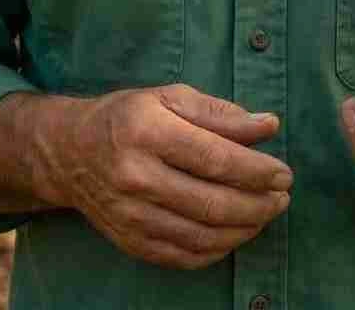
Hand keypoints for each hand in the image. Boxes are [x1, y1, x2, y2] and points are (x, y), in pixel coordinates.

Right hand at [34, 84, 291, 269]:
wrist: (69, 152)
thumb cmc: (128, 116)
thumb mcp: (170, 97)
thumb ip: (221, 113)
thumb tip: (269, 126)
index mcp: (147, 131)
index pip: (214, 158)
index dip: (256, 170)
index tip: (284, 173)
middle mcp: (135, 177)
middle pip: (211, 202)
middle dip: (258, 204)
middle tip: (283, 197)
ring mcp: (130, 215)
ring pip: (201, 235)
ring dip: (245, 229)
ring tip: (267, 213)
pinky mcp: (130, 241)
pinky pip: (184, 256)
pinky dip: (218, 249)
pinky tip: (236, 233)